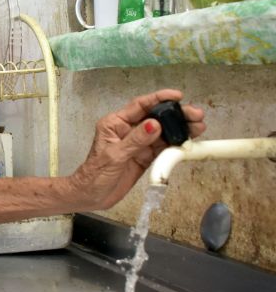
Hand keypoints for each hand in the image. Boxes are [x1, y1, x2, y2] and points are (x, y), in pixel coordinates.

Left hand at [69, 89, 205, 210]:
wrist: (92, 196)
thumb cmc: (94, 175)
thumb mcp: (114, 156)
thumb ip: (134, 141)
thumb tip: (154, 124)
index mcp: (115, 123)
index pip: (139, 106)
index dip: (158, 99)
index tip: (177, 96)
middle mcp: (127, 130)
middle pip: (155, 117)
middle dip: (175, 114)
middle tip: (196, 114)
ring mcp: (138, 143)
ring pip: (162, 132)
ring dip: (180, 128)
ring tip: (199, 126)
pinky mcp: (144, 156)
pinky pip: (163, 147)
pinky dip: (176, 144)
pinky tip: (189, 140)